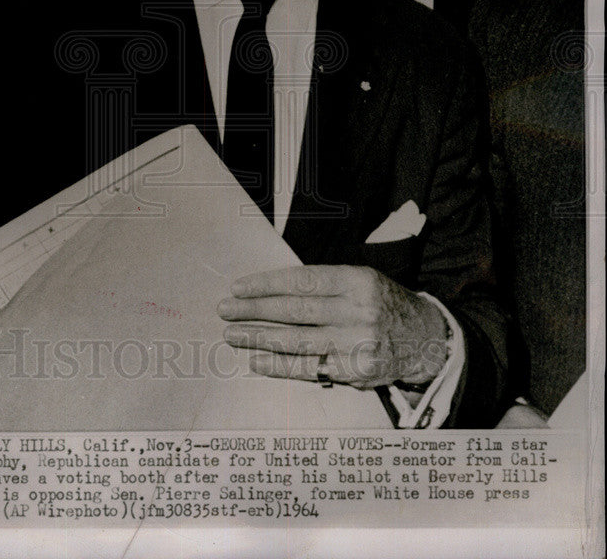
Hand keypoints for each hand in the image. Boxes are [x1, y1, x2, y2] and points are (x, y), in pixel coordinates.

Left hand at [218, 265, 447, 389]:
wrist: (426, 339)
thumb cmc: (383, 304)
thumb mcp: (362, 280)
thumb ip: (324, 284)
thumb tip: (273, 289)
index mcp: (356, 281)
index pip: (301, 280)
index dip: (266, 284)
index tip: (239, 287)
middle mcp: (356, 311)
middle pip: (294, 310)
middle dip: (254, 310)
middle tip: (225, 309)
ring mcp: (355, 343)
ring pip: (296, 341)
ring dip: (258, 338)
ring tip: (232, 334)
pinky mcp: (354, 372)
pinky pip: (308, 368)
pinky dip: (279, 366)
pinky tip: (257, 361)